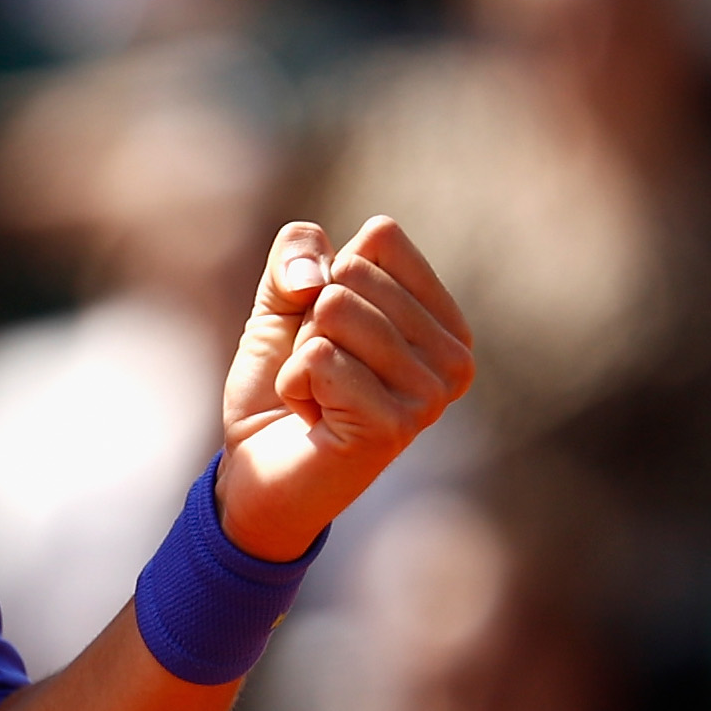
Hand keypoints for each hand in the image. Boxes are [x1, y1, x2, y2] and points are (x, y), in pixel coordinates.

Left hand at [215, 214, 475, 562]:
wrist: (255, 472)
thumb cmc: (280, 386)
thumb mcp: (283, 302)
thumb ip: (297, 256)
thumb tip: (318, 278)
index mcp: (443, 319)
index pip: (382, 238)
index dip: (328, 277)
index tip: (330, 333)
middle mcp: (454, 356)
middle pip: (353, 274)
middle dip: (311, 322)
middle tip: (320, 373)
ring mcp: (431, 394)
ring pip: (334, 310)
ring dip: (301, 354)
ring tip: (319, 396)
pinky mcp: (395, 426)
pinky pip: (318, 357)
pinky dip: (293, 384)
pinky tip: (314, 419)